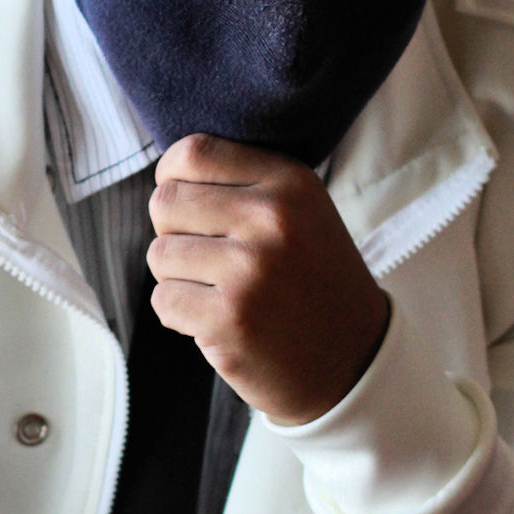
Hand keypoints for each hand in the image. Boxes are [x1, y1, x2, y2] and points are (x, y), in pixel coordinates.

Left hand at [147, 134, 389, 424]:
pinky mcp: (229, 319)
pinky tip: (217, 321)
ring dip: (178, 277)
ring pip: (160, 254)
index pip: (193, 153)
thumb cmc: (312, 281)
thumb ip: (243, 185)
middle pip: (165, 202)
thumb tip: (167, 176)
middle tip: (207, 258)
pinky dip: (180, 315)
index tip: (186, 205)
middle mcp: (272, 218)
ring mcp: (250, 270)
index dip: (171, 177)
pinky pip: (164, 301)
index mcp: (289, 182)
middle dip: (173, 232)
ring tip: (219, 291)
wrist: (353, 360)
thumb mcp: (301, 213)